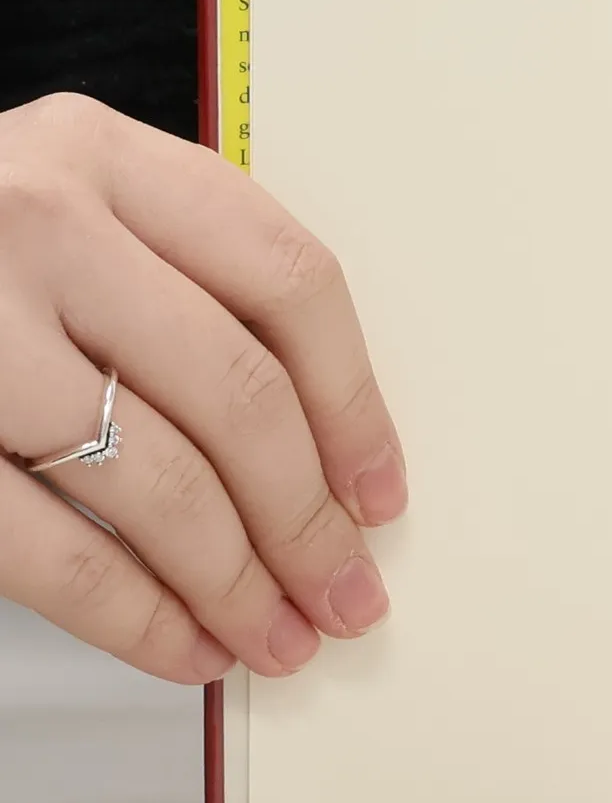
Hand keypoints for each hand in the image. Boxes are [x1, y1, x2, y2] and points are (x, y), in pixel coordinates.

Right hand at [0, 95, 403, 682]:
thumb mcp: (73, 215)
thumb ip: (183, 287)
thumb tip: (323, 452)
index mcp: (106, 159)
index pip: (289, 279)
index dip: (355, 402)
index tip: (379, 489)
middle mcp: (42, 225)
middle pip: (238, 392)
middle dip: (308, 517)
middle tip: (345, 590)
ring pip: (158, 479)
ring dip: (236, 583)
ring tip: (278, 634)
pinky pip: (50, 548)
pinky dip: (135, 616)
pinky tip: (185, 643)